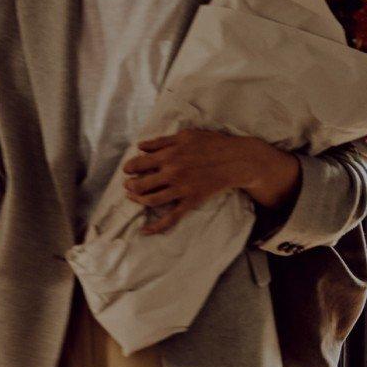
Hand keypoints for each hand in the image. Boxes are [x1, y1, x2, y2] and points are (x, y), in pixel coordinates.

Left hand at [121, 129, 291, 233]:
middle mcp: (172, 173)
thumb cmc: (212, 143)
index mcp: (168, 155)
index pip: (137, 164)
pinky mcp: (191, 201)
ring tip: (133, 197)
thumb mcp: (185, 135)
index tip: (128, 170)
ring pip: (150, 201)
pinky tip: (144, 231)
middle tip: (129, 184)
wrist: (238, 160)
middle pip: (139, 185)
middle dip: (129, 186)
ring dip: (137, 200)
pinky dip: (156, 227)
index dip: (129, 168)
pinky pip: (171, 218)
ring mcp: (181, 189)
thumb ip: (160, 141)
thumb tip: (140, 146)